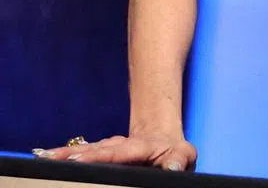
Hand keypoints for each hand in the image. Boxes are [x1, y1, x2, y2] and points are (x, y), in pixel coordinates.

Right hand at [34, 133, 196, 171]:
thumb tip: (171, 167)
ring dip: (64, 154)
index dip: (99, 156)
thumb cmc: (176, 154)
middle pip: (95, 149)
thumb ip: (177, 160)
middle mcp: (121, 145)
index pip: (118, 152)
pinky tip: (45, 157)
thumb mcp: (184, 155)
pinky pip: (81, 154)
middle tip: (51, 159)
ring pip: (84, 149)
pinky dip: (64, 156)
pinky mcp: (101, 154)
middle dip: (73, 154)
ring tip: (43, 157)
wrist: (166, 142)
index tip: (79, 159)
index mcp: (141, 147)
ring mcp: (109, 148)